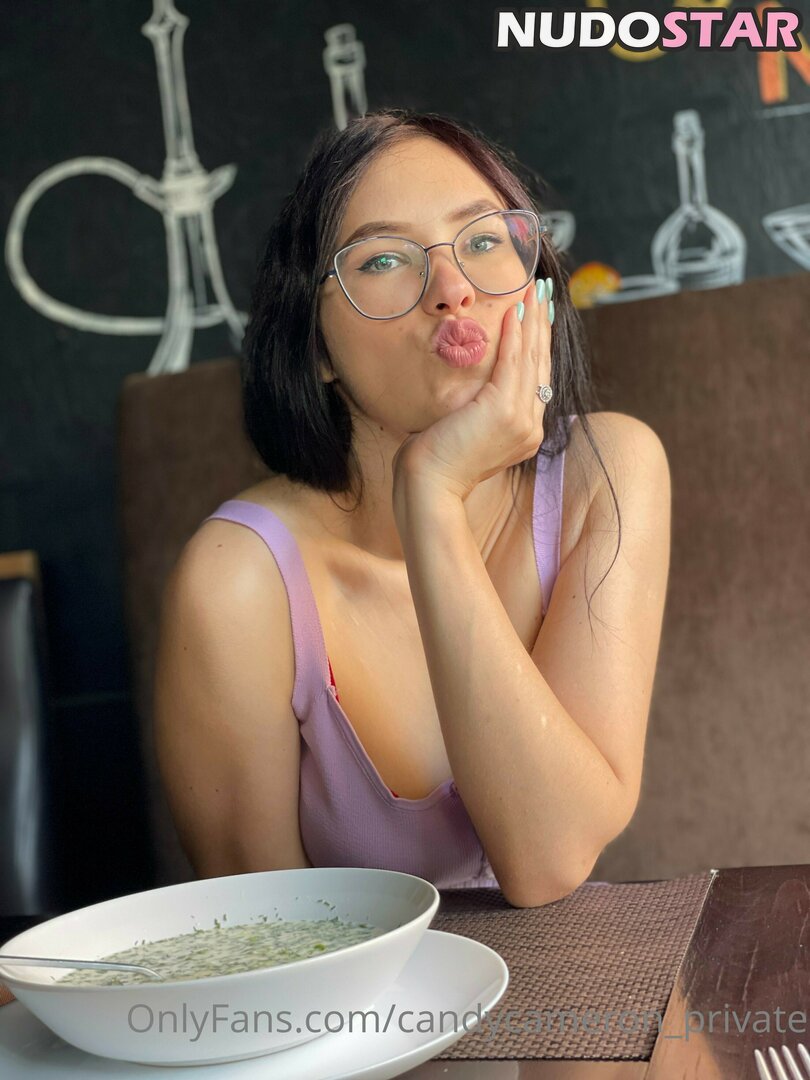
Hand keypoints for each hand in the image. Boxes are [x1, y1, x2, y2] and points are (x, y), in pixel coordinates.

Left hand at [392, 277, 552, 500]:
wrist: (429, 485)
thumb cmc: (436, 460)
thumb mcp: (466, 429)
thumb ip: (479, 407)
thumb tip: (475, 384)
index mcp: (524, 432)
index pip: (537, 379)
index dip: (539, 344)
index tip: (540, 316)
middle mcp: (531, 427)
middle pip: (541, 364)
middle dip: (543, 324)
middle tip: (545, 292)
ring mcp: (522, 420)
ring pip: (531, 359)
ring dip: (533, 320)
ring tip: (535, 291)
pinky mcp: (504, 411)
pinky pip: (513, 363)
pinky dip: (515, 335)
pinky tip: (514, 312)